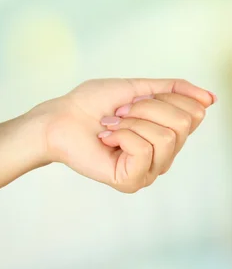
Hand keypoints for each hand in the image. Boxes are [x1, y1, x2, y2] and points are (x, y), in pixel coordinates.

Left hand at [30, 79, 215, 192]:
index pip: (194, 112)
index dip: (162, 98)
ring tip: (110, 126)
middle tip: (119, 114)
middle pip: (185, 123)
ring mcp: (147, 171)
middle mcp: (161, 156)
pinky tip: (105, 139)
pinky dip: (123, 136)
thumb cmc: (90, 104)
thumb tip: (210, 98)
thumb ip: (173, 90)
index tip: (131, 101)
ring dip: (132, 122)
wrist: (59, 118)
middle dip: (147, 109)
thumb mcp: (137, 87)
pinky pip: (145, 150)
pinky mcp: (131, 181)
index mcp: (165, 134)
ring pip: (167, 137)